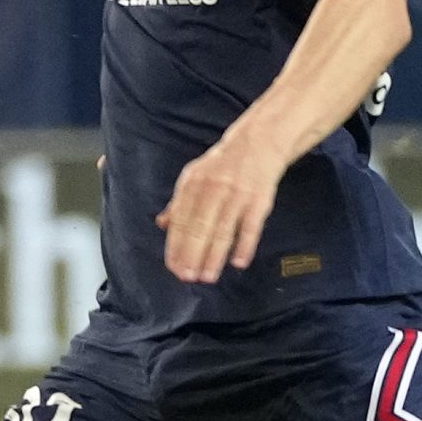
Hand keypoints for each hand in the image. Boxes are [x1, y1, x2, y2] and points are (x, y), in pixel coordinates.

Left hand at [156, 124, 285, 284]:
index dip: (176, 245)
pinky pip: (251, 226)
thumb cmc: (221, 167)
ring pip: (223, 230)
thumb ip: (179, 203)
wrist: (257, 143)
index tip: (173, 267)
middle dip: (192, 254)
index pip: (181, 220)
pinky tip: (239, 262)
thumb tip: (162, 225)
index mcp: (193, 184)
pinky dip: (245, 244)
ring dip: (215, 256)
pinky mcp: (259, 199)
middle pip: (200, 227)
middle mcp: (213, 189)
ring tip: (208, 277)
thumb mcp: (195, 178)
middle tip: (188, 277)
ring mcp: (237, 194)